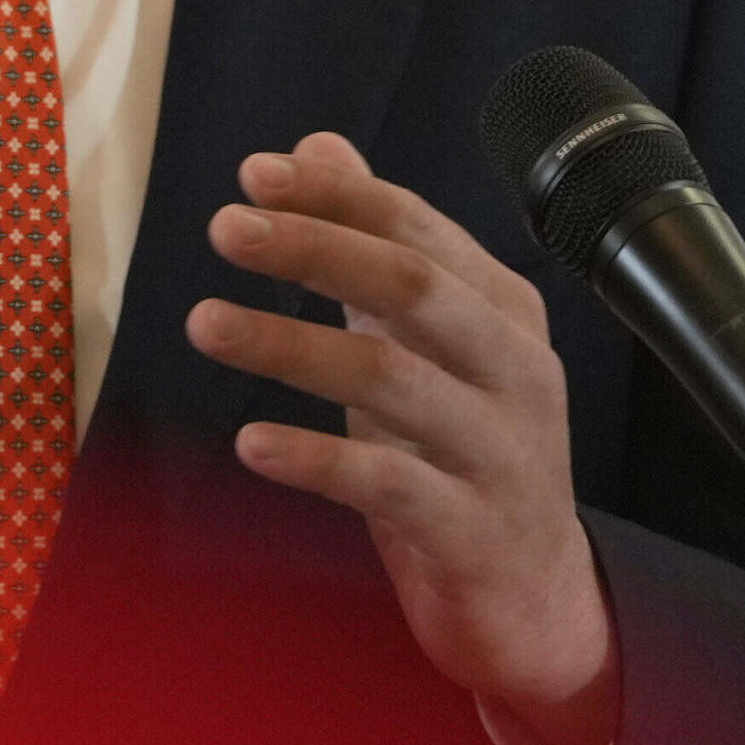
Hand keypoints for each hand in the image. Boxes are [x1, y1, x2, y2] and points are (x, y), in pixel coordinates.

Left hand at [184, 134, 619, 744]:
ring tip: (204, 323)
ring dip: (289, 345)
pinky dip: (316, 459)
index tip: (255, 174)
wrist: (540, 600)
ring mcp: (501, 451)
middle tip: (225, 228)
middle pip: (412, 287)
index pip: (418, 232)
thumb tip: (316, 145)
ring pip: (392, 378)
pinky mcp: (473, 530)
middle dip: (314, 248)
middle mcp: (515, 369)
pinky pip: (389, 484)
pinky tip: (250, 443)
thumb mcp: (426, 343)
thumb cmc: (465, 454)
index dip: (337, 197)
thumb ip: (377, 247)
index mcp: (505, 312)